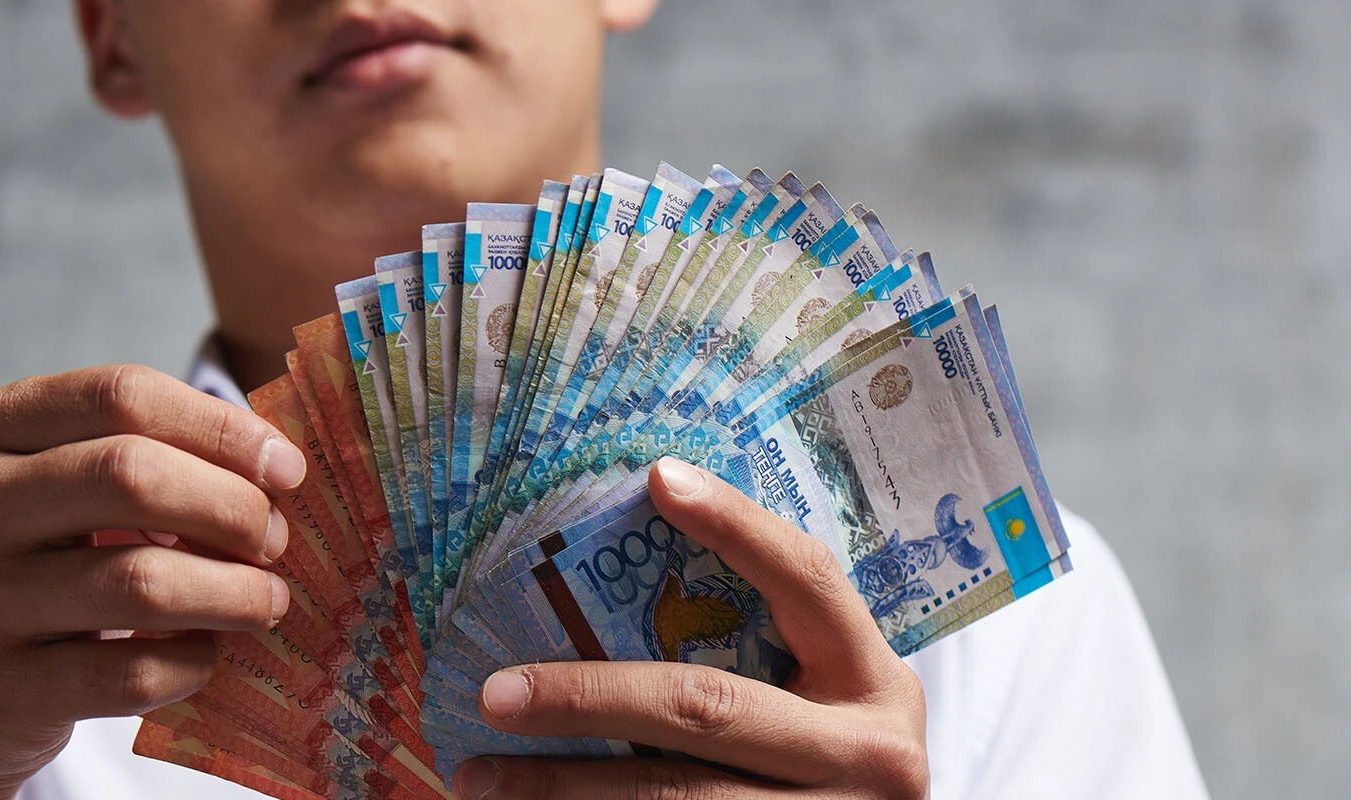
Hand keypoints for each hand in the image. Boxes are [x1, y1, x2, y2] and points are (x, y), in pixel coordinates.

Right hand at [0, 365, 301, 798]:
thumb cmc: (42, 562)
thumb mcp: (66, 484)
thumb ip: (153, 453)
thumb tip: (280, 465)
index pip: (124, 396)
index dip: (224, 428)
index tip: (288, 469)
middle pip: (132, 477)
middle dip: (232, 507)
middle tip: (275, 540)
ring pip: (141, 583)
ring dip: (233, 593)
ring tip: (267, 601)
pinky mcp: (2, 689)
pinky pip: (130, 674)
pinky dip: (192, 664)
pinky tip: (206, 656)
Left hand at [455, 457, 928, 798]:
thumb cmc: (835, 764)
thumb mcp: (832, 699)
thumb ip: (765, 645)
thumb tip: (621, 566)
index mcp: (874, 682)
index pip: (809, 579)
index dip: (738, 525)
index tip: (658, 476)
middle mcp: (866, 754)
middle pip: (707, 706)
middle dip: (587, 696)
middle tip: (494, 692)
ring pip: (675, 798)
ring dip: (562, 787)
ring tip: (476, 777)